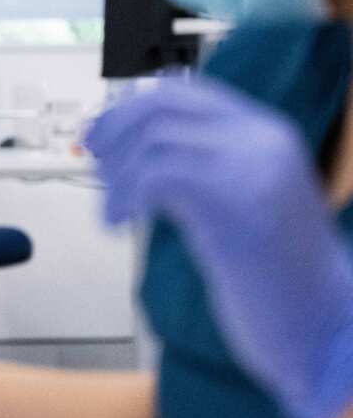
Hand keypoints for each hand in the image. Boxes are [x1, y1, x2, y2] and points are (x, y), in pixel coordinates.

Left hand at [86, 79, 352, 417]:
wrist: (324, 326)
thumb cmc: (276, 276)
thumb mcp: (238, 202)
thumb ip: (199, 166)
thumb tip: (127, 146)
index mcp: (263, 133)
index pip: (182, 91)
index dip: (127, 108)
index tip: (99, 135)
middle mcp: (262, 139)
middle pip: (161, 104)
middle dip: (113, 129)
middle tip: (93, 164)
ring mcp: (253, 167)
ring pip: (154, 138)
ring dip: (116, 175)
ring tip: (110, 211)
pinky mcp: (238, 202)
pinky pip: (157, 175)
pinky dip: (123, 197)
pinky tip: (115, 225)